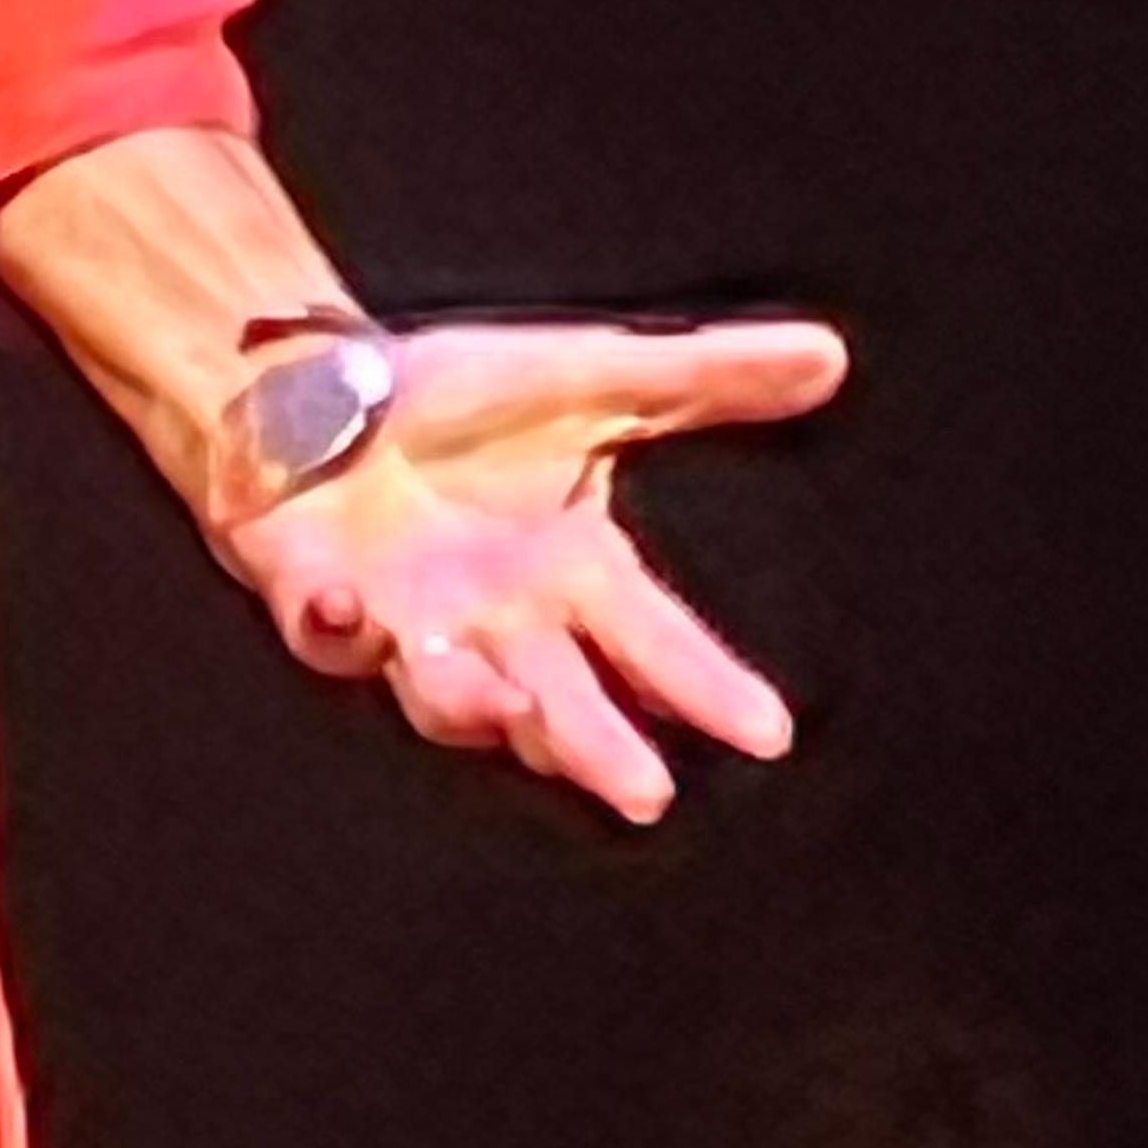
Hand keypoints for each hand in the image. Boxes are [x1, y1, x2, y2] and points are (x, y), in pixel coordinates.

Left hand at [226, 311, 844, 819]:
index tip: (767, 732)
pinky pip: (326, 632)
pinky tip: (350, 610)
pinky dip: (336, 628)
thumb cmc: (457, 401)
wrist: (322, 390)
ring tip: (505, 707)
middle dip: (597, 746)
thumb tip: (829, 356)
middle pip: (560, 703)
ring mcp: (406, 624)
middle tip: (644, 791)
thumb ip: (703, 382)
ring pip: (445, 692)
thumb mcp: (590, 376)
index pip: (656, 643)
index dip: (708, 687)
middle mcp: (497, 620)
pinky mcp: (318, 601)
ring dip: (470, 702)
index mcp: (571, 574)